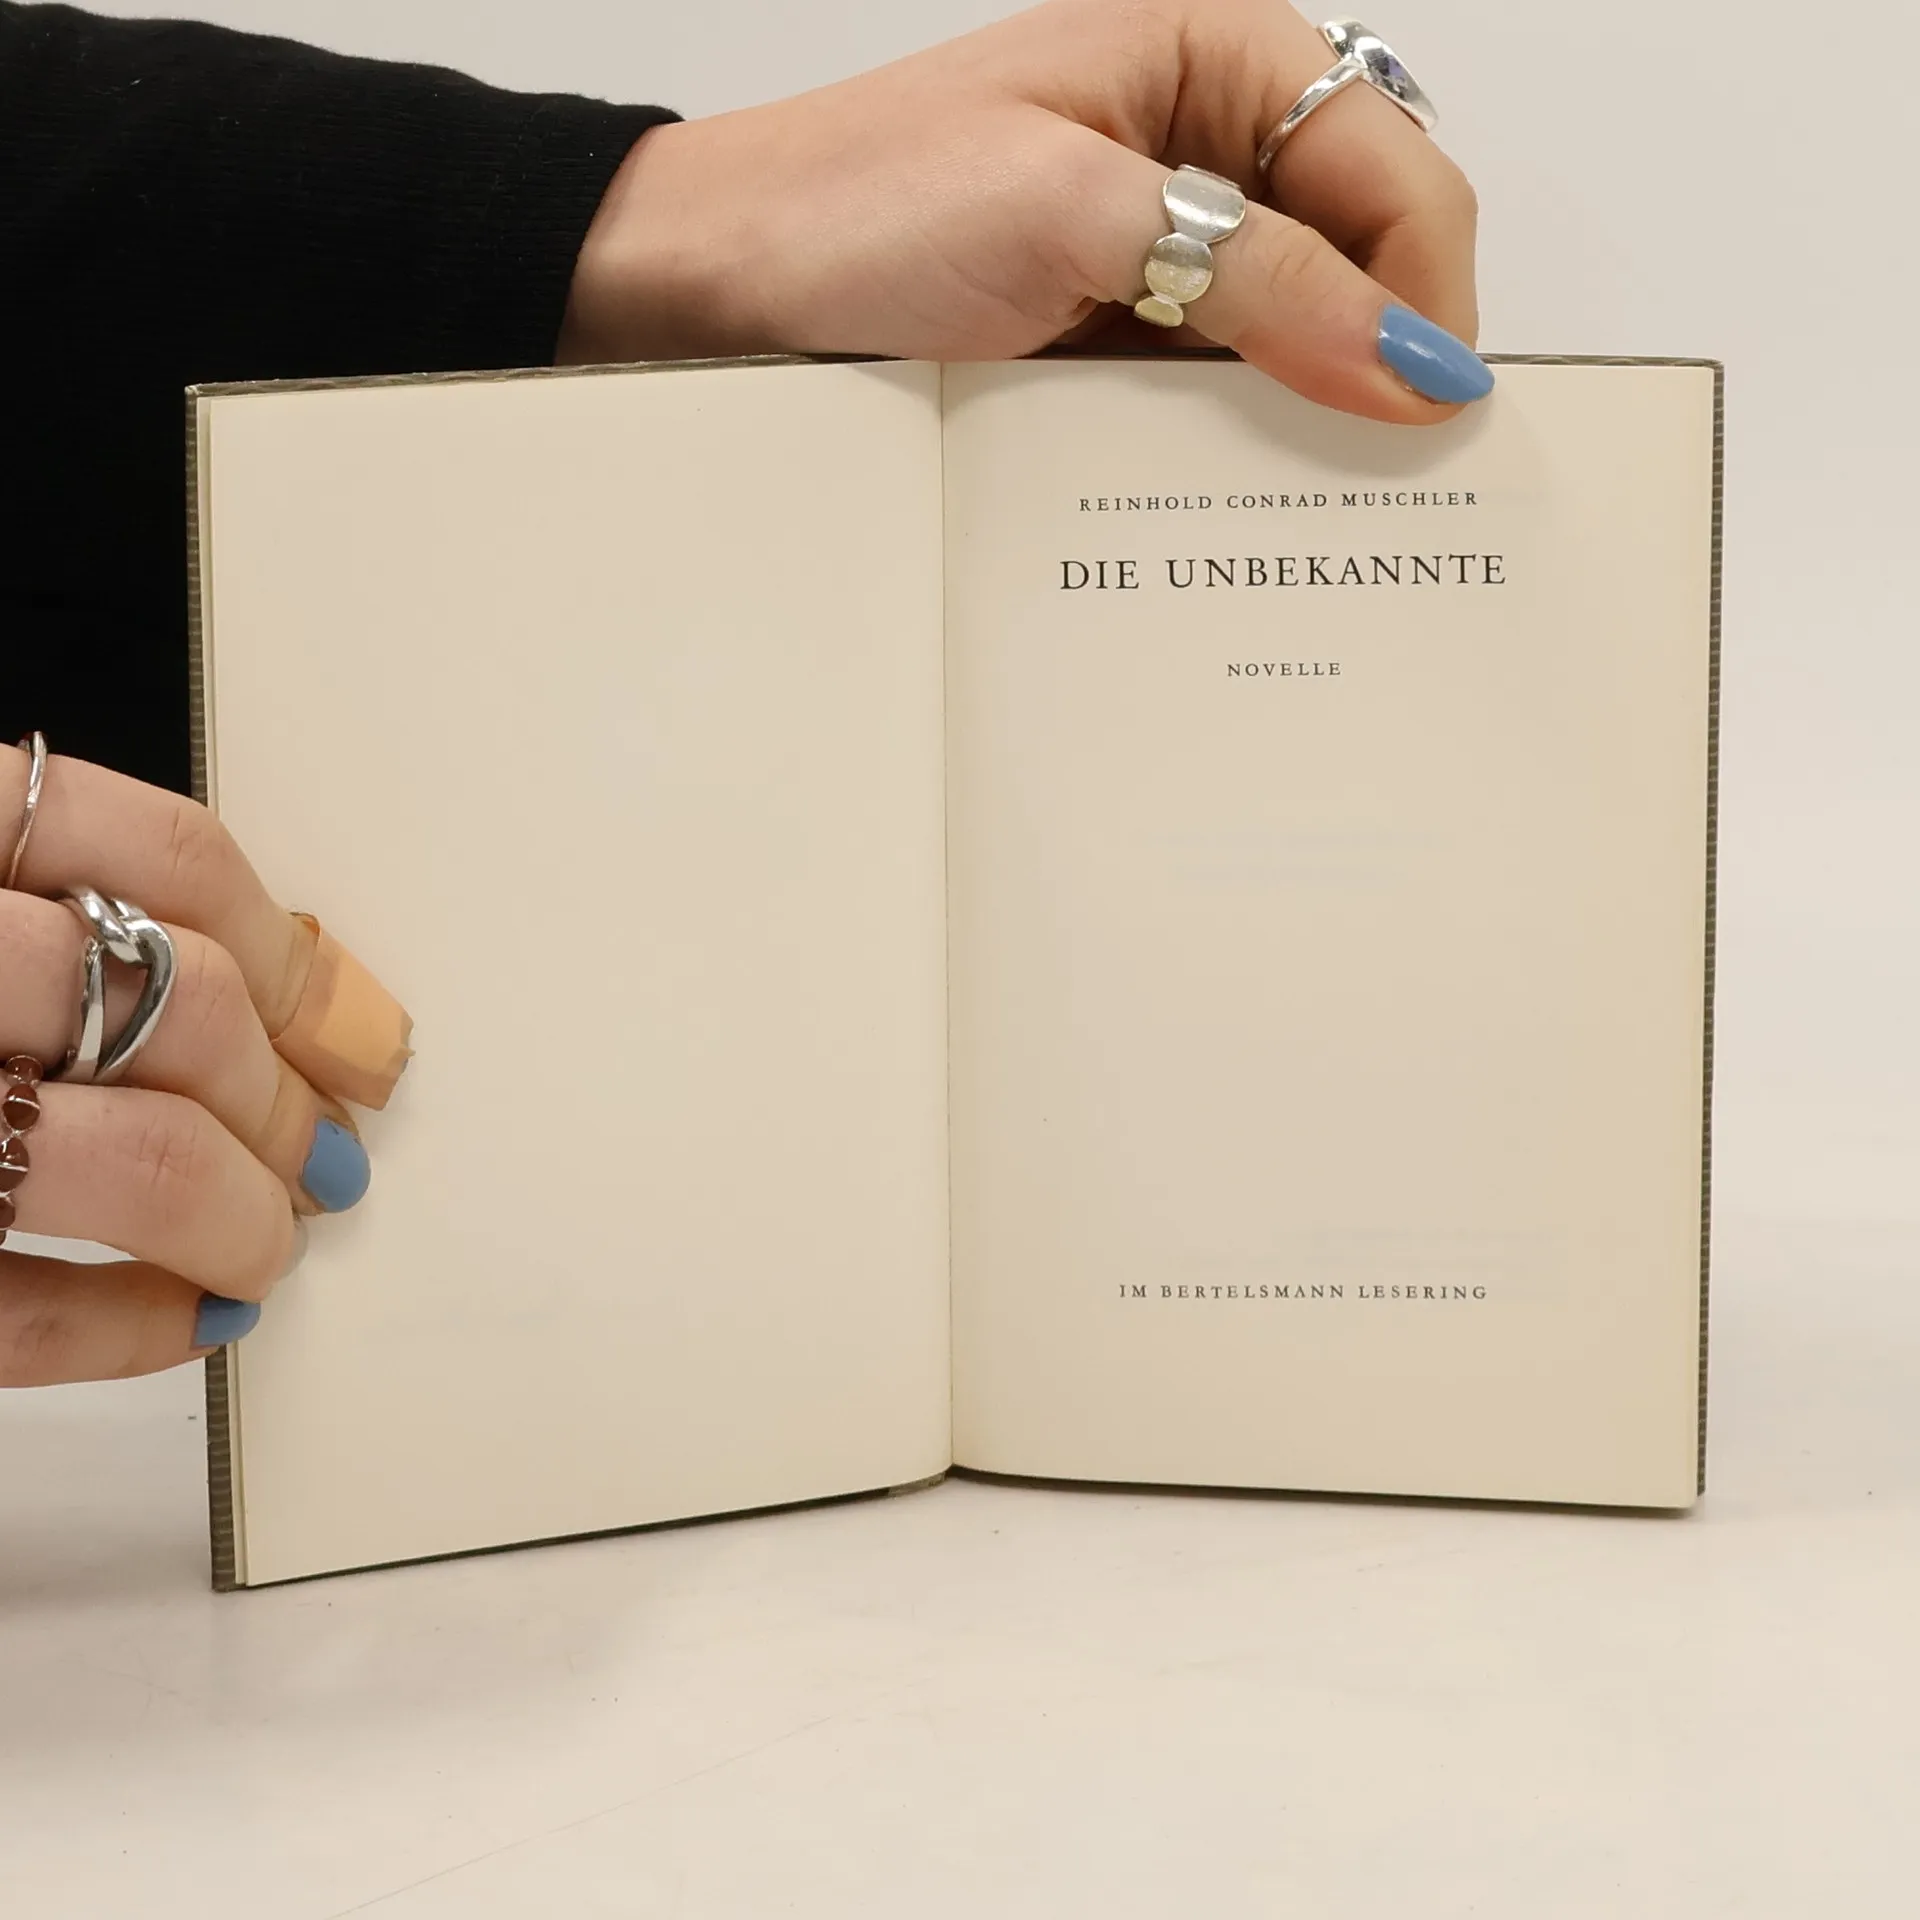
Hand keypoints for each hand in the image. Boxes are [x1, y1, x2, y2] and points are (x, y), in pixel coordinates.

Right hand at [0, 747, 410, 1384]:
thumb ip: (80, 913)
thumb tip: (310, 1006)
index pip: (169, 861)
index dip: (300, 963)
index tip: (373, 1040)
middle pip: (187, 1008)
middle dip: (287, 1103)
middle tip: (330, 1160)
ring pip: (135, 1156)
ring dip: (239, 1215)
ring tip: (271, 1246)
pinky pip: (13, 1313)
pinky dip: (122, 1330)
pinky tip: (191, 1321)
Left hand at [559, 0, 1484, 421]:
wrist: (718, 282)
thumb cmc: (861, 203)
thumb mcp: (1072, 212)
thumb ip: (1257, 275)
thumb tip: (1410, 362)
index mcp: (1217, 62)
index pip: (1396, 172)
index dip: (1426, 291)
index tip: (1424, 412)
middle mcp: (1206, 153)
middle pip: (1365, 260)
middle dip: (1381, 362)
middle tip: (1385, 483)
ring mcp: (1161, 254)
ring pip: (1297, 341)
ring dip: (1308, 420)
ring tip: (1311, 511)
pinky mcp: (1116, 339)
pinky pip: (1216, 396)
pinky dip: (1232, 448)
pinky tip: (1229, 502)